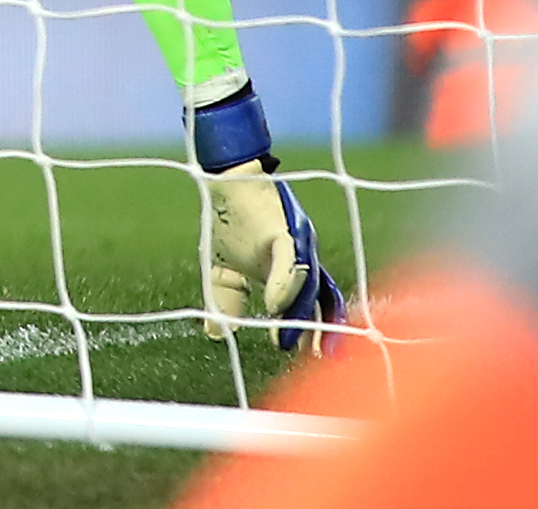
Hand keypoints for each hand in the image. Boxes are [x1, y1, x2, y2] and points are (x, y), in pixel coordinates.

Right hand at [194, 87, 346, 351]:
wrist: (224, 179)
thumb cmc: (227, 219)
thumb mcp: (222, 268)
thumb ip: (226, 298)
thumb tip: (217, 334)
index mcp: (292, 266)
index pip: (312, 302)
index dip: (315, 328)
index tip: (310, 355)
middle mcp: (303, 256)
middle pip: (319, 298)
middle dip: (321, 330)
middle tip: (318, 358)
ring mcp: (297, 244)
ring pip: (307, 284)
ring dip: (302, 315)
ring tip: (294, 341)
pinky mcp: (284, 230)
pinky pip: (289, 261)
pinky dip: (282, 284)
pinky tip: (273, 306)